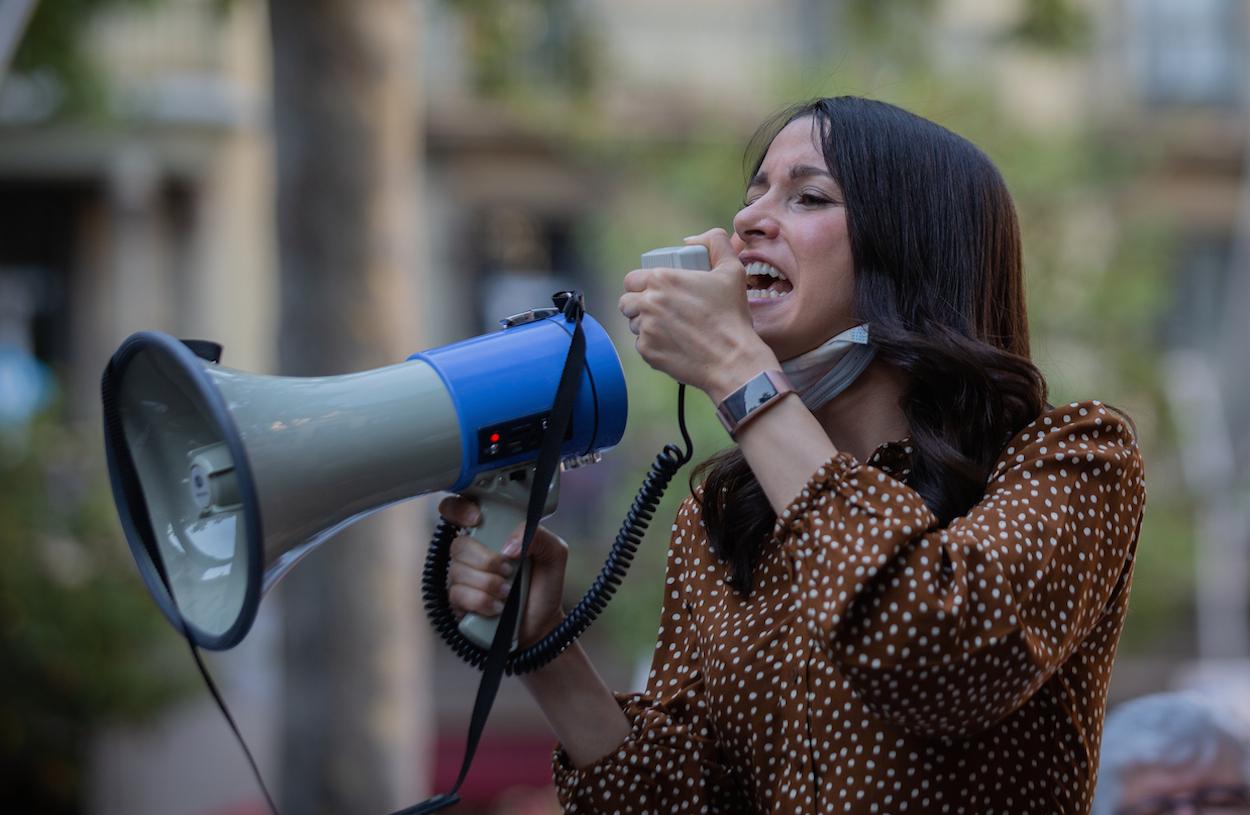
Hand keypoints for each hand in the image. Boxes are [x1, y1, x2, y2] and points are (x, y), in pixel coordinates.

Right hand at [439, 494, 567, 648]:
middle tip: (509, 570)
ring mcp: (463, 577)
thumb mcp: (554, 553)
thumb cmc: (544, 586)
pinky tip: (497, 607)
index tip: (476, 520)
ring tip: (507, 593)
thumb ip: (539, 535)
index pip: (459, 509)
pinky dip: (481, 601)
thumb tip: (508, 546)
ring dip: (487, 583)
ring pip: (458, 570)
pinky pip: (458, 594)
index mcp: (492, 533)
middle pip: (459, 544)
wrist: (541, 624)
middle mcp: (473, 553)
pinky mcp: (458, 601)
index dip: (459, 509)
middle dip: (486, 560)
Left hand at [620, 228, 778, 400]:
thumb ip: (716, 242)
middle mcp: (648, 302)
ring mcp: (645, 329)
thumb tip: (690, 240)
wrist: (732, 358)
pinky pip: (641, 345)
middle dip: (638, 304)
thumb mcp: (732, 270)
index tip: (654, 291)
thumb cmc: (732, 315)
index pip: (632, 279)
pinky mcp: (647, 351)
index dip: (641, 284)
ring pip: (633, 324)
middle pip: (627, 301)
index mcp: (661, 279)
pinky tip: (673, 343)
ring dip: (645, 324)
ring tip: (668, 326)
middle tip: (658, 309)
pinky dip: (653, 344)